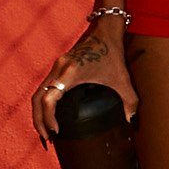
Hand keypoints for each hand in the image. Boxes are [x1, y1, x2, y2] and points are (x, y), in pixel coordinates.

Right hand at [33, 15, 131, 142]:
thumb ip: (130, 101)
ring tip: (46, 131)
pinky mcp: (58, 66)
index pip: (49, 98)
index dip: (48, 118)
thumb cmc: (113, 52)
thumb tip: (131, 122)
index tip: (56, 132)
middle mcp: (59, 69)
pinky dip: (43, 103)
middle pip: (37, 98)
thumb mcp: (123, 78)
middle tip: (47, 139)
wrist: (105, 29)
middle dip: (38, 121)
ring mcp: (56, 67)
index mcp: (71, 73)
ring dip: (38, 113)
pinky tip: (50, 114)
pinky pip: (43, 87)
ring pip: (37, 92)